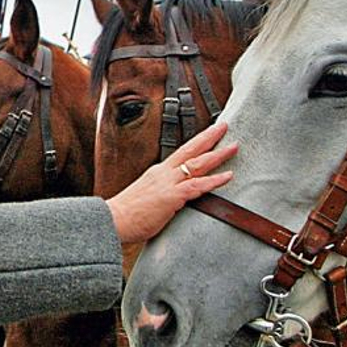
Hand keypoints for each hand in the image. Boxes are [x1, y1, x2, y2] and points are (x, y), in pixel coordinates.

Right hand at [106, 122, 235, 243]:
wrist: (113, 219)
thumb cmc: (127, 214)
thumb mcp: (147, 198)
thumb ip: (162, 194)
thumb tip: (172, 200)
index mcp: (158, 173)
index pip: (181, 154)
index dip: (196, 144)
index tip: (207, 136)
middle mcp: (164, 173)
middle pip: (190, 150)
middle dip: (208, 137)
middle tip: (223, 126)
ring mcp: (168, 183)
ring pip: (197, 163)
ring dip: (217, 154)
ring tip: (233, 147)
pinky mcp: (172, 196)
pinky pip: (197, 185)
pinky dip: (214, 180)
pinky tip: (228, 176)